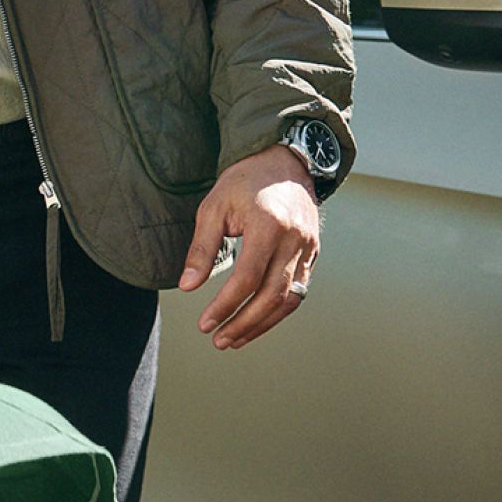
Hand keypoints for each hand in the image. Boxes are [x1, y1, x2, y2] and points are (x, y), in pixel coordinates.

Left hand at [178, 146, 320, 350]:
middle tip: (218, 339)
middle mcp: (295, 239)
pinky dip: (277, 311)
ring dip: (262, 324)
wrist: (285, 162)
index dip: (225, 305)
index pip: (247, 277)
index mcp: (269, 225)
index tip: (205, 323)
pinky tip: (256, 322)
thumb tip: (187, 287)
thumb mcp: (214, 208)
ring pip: (290, 299)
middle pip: (272, 295)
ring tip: (234, 339)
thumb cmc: (244, 182)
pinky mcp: (313, 254)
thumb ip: (202, 249)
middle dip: (243, 323)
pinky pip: (299, 292)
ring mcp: (309, 248)